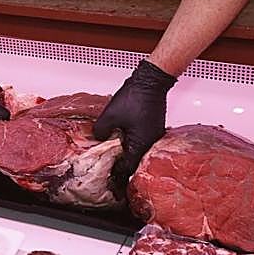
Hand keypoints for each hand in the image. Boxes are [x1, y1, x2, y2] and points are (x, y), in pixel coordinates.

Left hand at [92, 60, 176, 182]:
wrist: (151, 81)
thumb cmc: (135, 97)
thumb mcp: (110, 116)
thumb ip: (100, 131)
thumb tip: (99, 137)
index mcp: (141, 144)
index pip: (129, 167)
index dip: (117, 171)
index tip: (109, 173)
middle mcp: (151, 142)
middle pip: (135, 159)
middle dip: (122, 161)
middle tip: (110, 162)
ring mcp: (155, 133)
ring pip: (139, 148)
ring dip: (127, 149)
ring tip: (115, 147)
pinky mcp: (154, 126)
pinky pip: (143, 138)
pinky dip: (133, 139)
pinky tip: (124, 134)